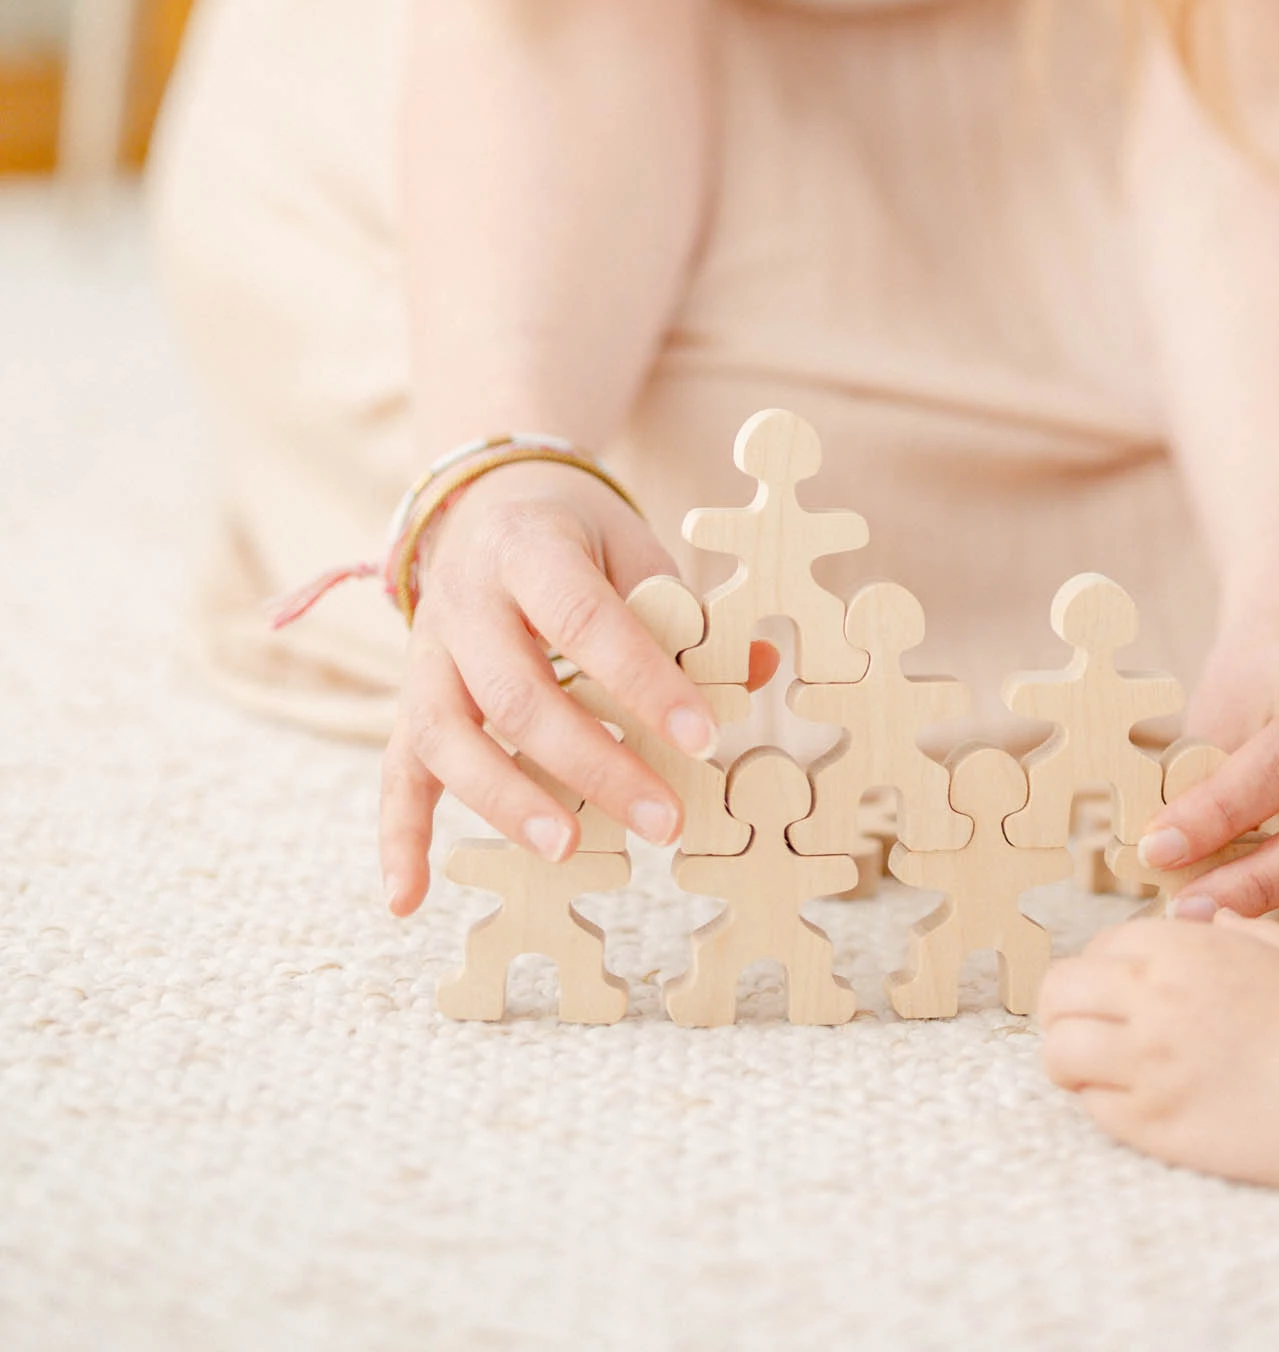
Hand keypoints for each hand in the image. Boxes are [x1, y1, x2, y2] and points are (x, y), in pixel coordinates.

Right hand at [380, 459, 769, 914]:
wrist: (486, 503)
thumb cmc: (575, 536)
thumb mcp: (631, 547)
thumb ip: (683, 612)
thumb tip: (759, 669)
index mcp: (529, 549)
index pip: (584, 619)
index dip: (644, 680)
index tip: (703, 735)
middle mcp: (465, 602)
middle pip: (516, 692)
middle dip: (591, 762)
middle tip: (662, 819)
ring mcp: (427, 654)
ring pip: (446, 734)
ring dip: (505, 800)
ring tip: (567, 848)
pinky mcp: (409, 698)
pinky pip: (395, 770)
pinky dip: (398, 838)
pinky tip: (410, 899)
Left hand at [1040, 909, 1278, 1188]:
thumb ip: (1245, 930)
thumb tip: (1217, 918)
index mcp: (1185, 950)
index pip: (1104, 943)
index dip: (1114, 962)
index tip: (1135, 982)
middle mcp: (1153, 1001)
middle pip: (1060, 991)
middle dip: (1072, 1002)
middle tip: (1100, 1020)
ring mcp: (1149, 1067)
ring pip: (1059, 1050)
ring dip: (1071, 1051)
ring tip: (1103, 1063)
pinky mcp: (1156, 1128)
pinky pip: (1091, 1108)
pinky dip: (1099, 1100)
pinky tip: (1134, 1100)